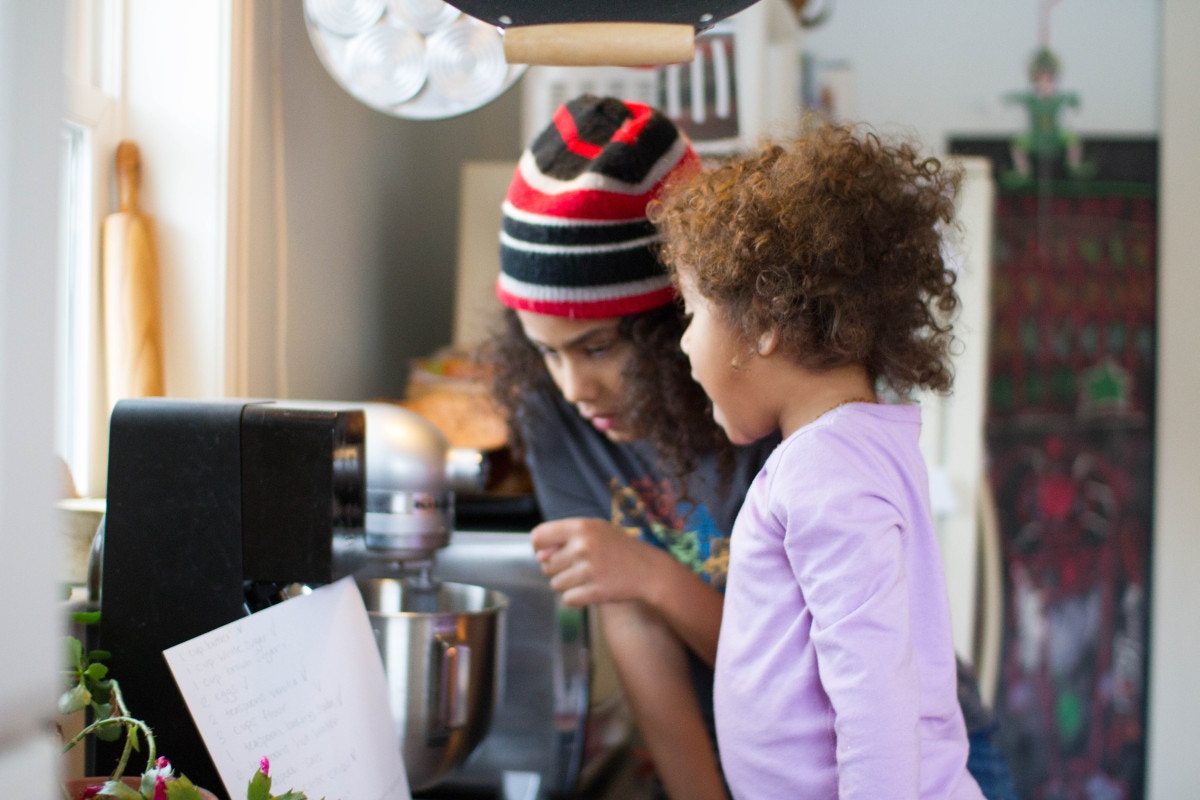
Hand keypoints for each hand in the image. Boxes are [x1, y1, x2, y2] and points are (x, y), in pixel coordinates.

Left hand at [530, 517, 663, 607]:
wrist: (650, 571)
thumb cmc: (618, 548)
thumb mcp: (595, 531)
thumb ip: (564, 539)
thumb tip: (539, 558)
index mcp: (581, 526)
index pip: (539, 536)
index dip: (539, 547)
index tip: (549, 552)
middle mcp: (583, 546)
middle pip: (546, 565)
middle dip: (558, 569)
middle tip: (582, 564)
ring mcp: (589, 570)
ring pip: (555, 584)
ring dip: (568, 584)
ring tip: (589, 576)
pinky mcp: (595, 591)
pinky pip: (568, 599)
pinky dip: (577, 597)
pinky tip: (592, 588)